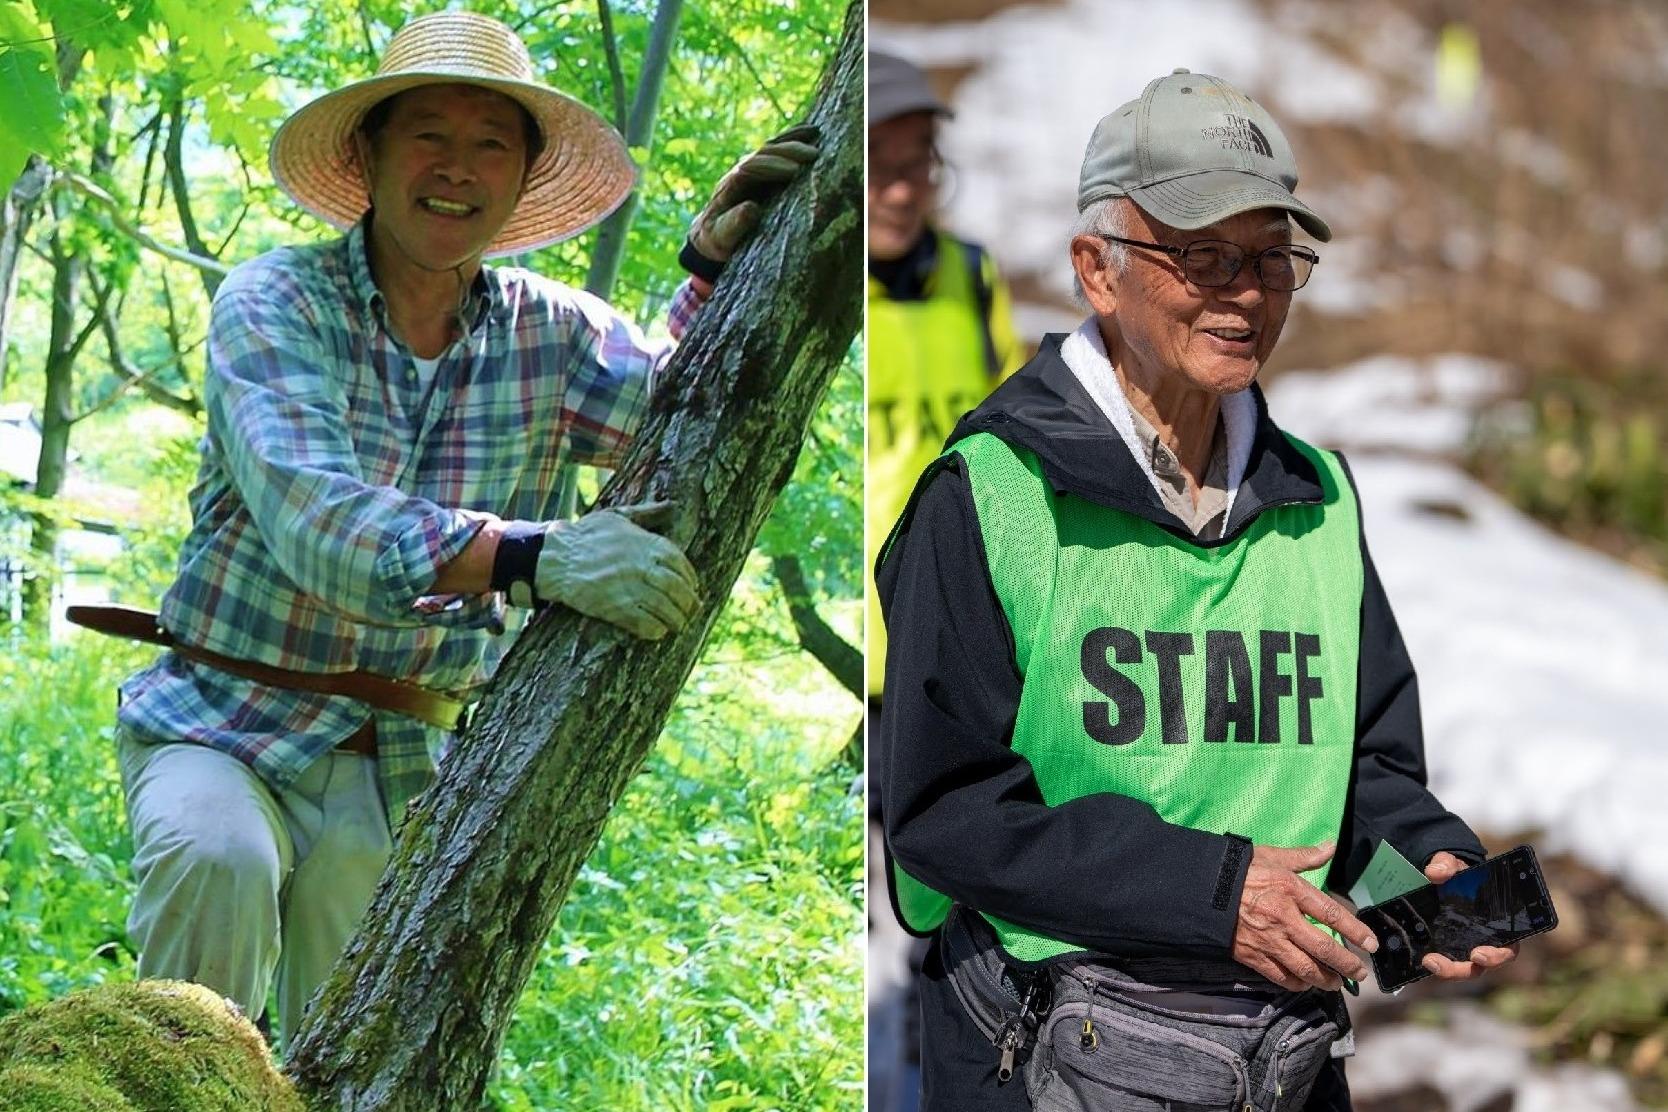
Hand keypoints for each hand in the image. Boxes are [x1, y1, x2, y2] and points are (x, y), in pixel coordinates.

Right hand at [536, 501, 700, 639]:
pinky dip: (656, 629)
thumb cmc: (585, 534)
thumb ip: (647, 512)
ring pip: (665, 608)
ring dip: (676, 619)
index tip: (693, 587)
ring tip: (679, 625)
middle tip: (691, 612)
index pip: (680, 563)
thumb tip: (671, 505)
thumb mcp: (618, 515)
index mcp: (646, 543)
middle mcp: (642, 565)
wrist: (554, 557)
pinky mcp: (615, 608)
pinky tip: (658, 631)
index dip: (690, 578)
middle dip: (688, 603)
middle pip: (677, 588)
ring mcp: (629, 587)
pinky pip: (645, 623)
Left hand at [688, 124, 820, 262]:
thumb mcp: (723, 236)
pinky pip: (777, 150)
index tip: (794, 171)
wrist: (711, 233)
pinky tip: (812, 131)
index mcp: (730, 185)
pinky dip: (794, 138)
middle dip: (788, 152)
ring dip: (793, 140)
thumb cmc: (719, 238)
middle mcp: (740, 171)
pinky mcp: (761, 168)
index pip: (751, 169)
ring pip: (772, 147)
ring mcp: (751, 167)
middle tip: (813, 155)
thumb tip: (752, 208)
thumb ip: (734, 224)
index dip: (773, 168)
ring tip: (817, 135)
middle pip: (764, 153)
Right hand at [1231, 841, 1378, 991]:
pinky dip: (1297, 983)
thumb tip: (1330, 847)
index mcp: (1290, 889)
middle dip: (1346, 965)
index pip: (1331, 913)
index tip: (1371, 943)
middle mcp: (1283, 918)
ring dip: (1325, 979)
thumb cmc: (1236, 870)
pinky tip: (1304, 983)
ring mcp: (1268, 940)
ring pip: (1305, 969)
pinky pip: (1281, 977)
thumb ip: (1303, 856)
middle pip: (1324, 949)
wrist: (1199, 890)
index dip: (1355, 930)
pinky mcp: (1252, 955)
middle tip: (1359, 973)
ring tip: (1335, 983)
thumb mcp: (1270, 856)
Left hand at [1417, 851, 1520, 979]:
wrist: (1442, 879)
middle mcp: (1485, 942)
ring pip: (1462, 970)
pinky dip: (1435, 964)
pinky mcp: (1446, 949)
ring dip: (1447, 970)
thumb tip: (1435, 873)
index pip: (1507, 948)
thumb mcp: (1452, 863)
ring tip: (1429, 962)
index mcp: (1499, 926)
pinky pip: (1444, 963)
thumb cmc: (1458, 874)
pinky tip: (1420, 958)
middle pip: (1481, 965)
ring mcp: (1465, 948)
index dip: (1497, 955)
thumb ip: (1446, 864)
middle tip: (1440, 962)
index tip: (1478, 954)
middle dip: (1463, 969)